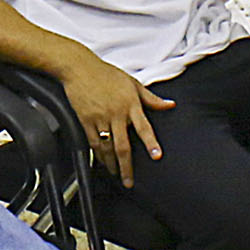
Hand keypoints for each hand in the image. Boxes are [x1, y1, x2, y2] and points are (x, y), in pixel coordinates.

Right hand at [57, 48, 174, 187]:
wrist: (79, 67)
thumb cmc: (106, 74)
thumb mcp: (132, 83)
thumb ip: (151, 98)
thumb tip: (169, 105)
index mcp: (130, 104)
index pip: (144, 127)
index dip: (151, 143)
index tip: (156, 156)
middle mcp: (116, 113)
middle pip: (123, 146)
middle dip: (127, 167)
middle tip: (129, 181)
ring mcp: (100, 118)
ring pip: (107, 148)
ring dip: (112, 164)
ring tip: (116, 175)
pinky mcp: (85, 120)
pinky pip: (93, 142)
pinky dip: (98, 155)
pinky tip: (103, 162)